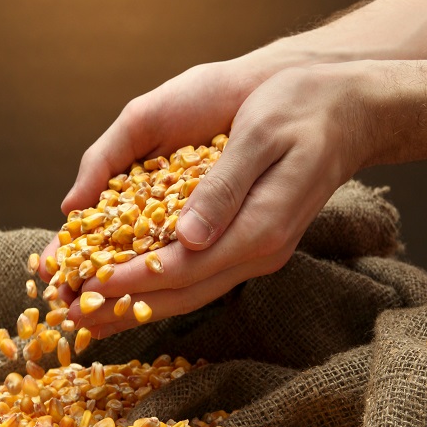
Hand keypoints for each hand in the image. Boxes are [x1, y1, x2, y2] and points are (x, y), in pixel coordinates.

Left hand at [57, 62, 372, 337]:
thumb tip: (186, 239)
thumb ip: (224, 189)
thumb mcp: (261, 136)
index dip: (130, 281)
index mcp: (260, 228)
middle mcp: (260, 252)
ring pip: (191, 293)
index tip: (85, 288)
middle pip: (183, 294)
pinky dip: (162, 287)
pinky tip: (135, 288)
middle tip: (73, 316)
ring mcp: (260, 253)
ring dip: (139, 305)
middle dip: (124, 307)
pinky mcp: (255, 245)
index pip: (182, 269)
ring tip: (93, 315)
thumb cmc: (304, 110)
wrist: (353, 112)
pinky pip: (201, 278)